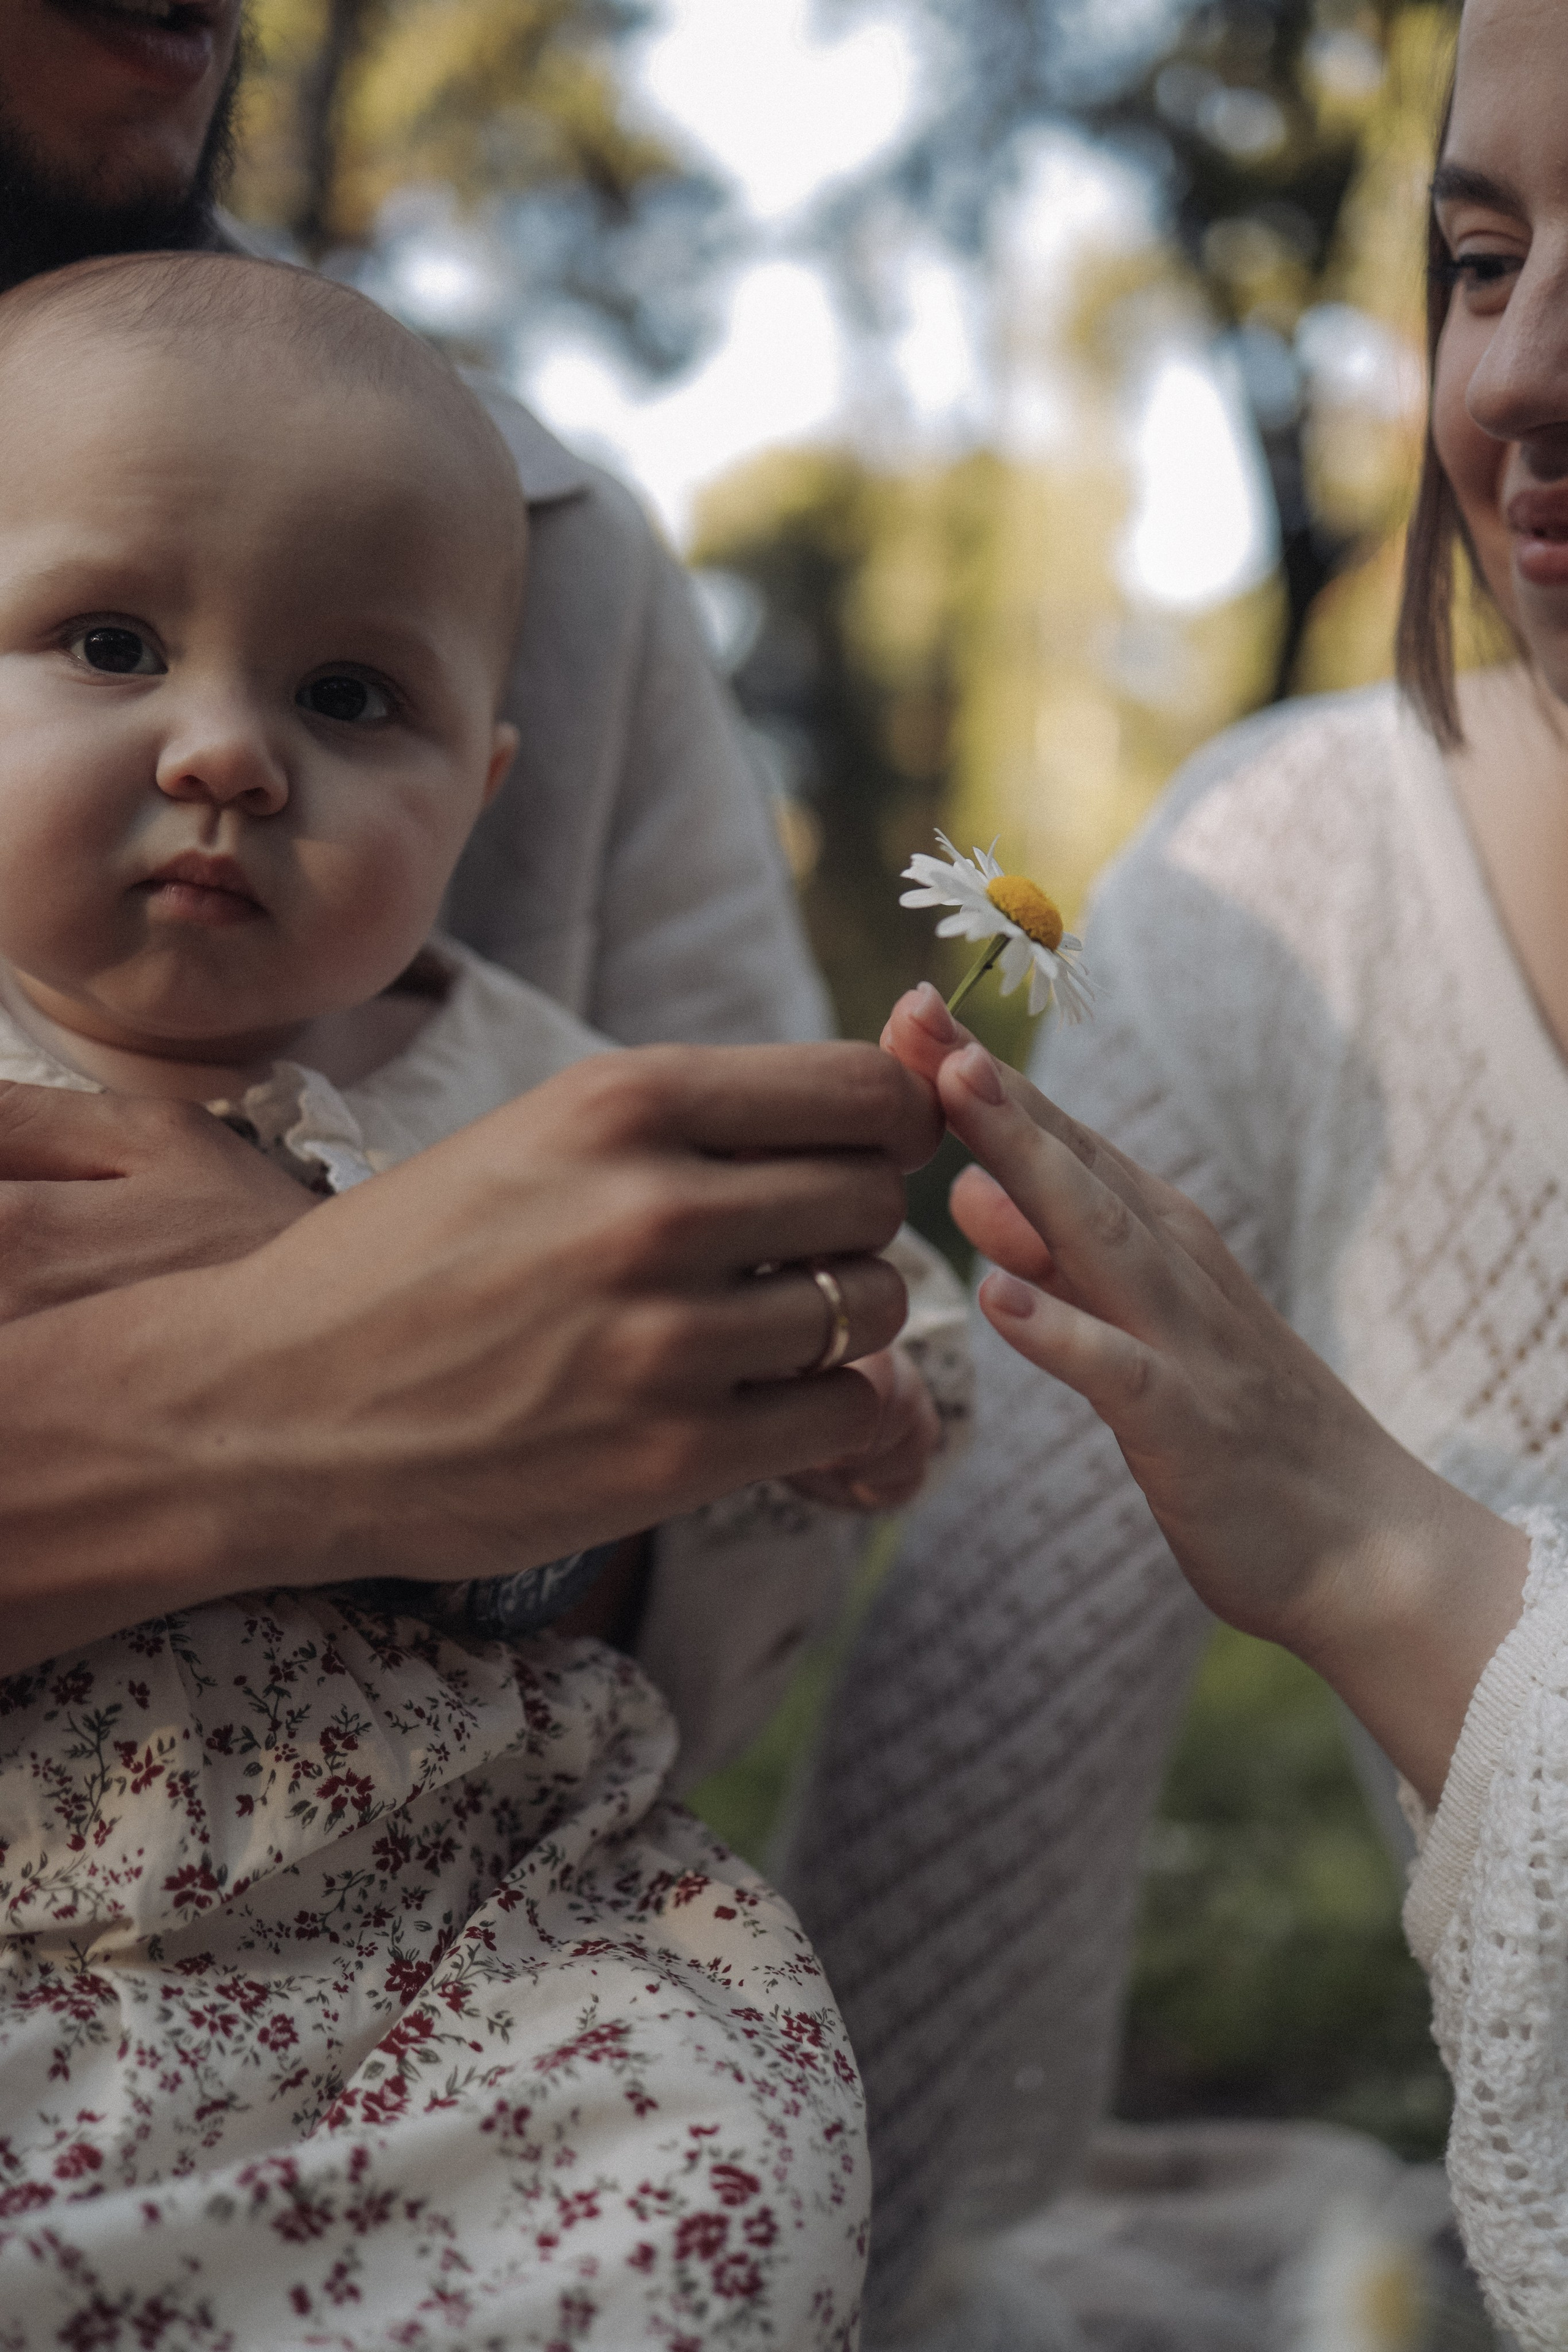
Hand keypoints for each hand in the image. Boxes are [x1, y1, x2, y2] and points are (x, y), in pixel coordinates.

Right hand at [0, 1039, 943, 1669]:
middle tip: (783, 1257)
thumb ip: (699, 1119)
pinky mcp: (671, 1457)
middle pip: (876, 1198)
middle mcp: (654, 1206)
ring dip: (835, 1322)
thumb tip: (892, 1098)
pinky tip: (754, 1405)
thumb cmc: (414, 1261)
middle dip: (847, 1226)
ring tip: (751, 1333)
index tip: (865, 1154)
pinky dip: (825, 1410)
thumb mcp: (542, 1138)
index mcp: (621, 1100)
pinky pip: (846, 1411)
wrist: (267, 1405)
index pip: (867, 1089)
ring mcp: (665, 1338)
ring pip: (870, 1307)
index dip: (892, 1124)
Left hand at [882, 984, 1528, 1804]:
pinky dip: (1060, 1332)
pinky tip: (997, 1297)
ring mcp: (1186, 1343)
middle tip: (914, 1014)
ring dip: (1027, 1162)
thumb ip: (1054, 1260)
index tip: (906, 1011)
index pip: (1060, 1140)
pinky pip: (1119, 1372)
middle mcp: (1173, 1271)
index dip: (980, 1078)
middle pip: (1072, 1162)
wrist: (1368, 1547)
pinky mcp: (1190, 1427)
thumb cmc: (1235, 1434)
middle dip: (991, 1088)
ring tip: (958, 1093)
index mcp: (1158, 1241)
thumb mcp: (1133, 1327)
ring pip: (1098, 1236)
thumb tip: (968, 1185)